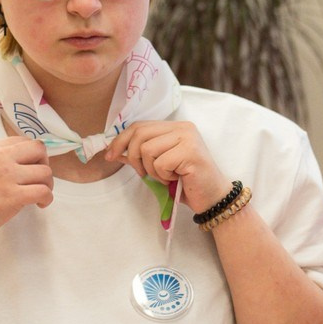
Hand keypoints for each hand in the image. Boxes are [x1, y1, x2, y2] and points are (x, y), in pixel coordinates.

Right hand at [0, 138, 52, 244]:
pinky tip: (39, 204)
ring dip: (47, 185)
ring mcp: (6, 176)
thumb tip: (16, 160)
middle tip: (38, 180)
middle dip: (44, 164)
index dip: (32, 155)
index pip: (23, 141)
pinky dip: (47, 199)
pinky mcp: (12, 196)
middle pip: (39, 150)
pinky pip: (43, 191)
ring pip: (45, 172)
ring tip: (37, 195)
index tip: (31, 168)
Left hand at [101, 120, 230, 215]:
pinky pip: (160, 163)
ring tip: (166, 177)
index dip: (120, 140)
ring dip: (151, 169)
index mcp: (175, 127)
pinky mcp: (190, 152)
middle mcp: (182, 127)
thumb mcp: (158, 166)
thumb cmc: (187, 183)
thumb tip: (114, 152)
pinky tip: (176, 179)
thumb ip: (139, 156)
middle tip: (143, 174)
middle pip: (140, 134)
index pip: (139, 126)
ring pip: (147, 149)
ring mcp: (188, 138)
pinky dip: (163, 176)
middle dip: (133, 157)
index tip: (110, 155)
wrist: (212, 198)